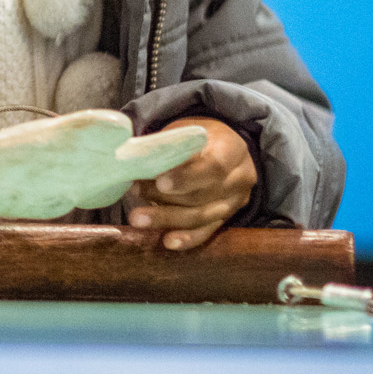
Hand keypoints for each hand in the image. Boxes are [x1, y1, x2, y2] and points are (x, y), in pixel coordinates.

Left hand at [127, 116, 256, 250]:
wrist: (221, 148)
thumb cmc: (197, 139)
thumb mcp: (187, 132)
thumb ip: (168, 146)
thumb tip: (134, 159)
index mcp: (232, 150)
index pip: (213, 167)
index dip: (186, 177)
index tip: (160, 182)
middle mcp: (238, 179)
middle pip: (203, 195)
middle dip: (166, 199)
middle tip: (137, 194)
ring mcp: (234, 202)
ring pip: (202, 216)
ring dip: (167, 219)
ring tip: (139, 218)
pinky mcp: (225, 219)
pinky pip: (206, 232)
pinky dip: (186, 238)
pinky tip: (167, 241)